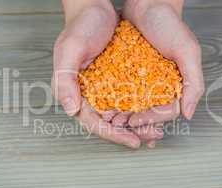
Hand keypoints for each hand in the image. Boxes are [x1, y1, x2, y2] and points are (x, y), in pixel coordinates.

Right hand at [52, 1, 140, 148]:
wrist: (95, 9)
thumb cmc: (80, 27)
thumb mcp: (69, 51)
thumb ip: (65, 80)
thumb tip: (70, 110)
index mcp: (75, 93)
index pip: (93, 122)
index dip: (112, 134)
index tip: (132, 141)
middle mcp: (90, 95)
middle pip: (110, 123)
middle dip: (130, 133)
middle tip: (150, 138)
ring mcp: (104, 88)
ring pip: (121, 114)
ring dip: (138, 124)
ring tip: (156, 130)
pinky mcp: (116, 80)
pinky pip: (129, 98)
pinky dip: (140, 108)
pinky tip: (153, 112)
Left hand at [111, 0, 204, 146]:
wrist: (147, 5)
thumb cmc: (170, 25)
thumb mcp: (187, 51)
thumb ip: (193, 82)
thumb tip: (189, 114)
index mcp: (176, 85)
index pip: (166, 112)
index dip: (151, 120)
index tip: (136, 122)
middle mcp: (160, 86)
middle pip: (149, 113)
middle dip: (135, 122)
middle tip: (121, 125)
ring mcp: (143, 80)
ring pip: (134, 105)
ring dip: (123, 115)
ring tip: (111, 119)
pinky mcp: (128, 72)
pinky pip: (121, 90)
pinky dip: (115, 100)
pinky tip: (106, 105)